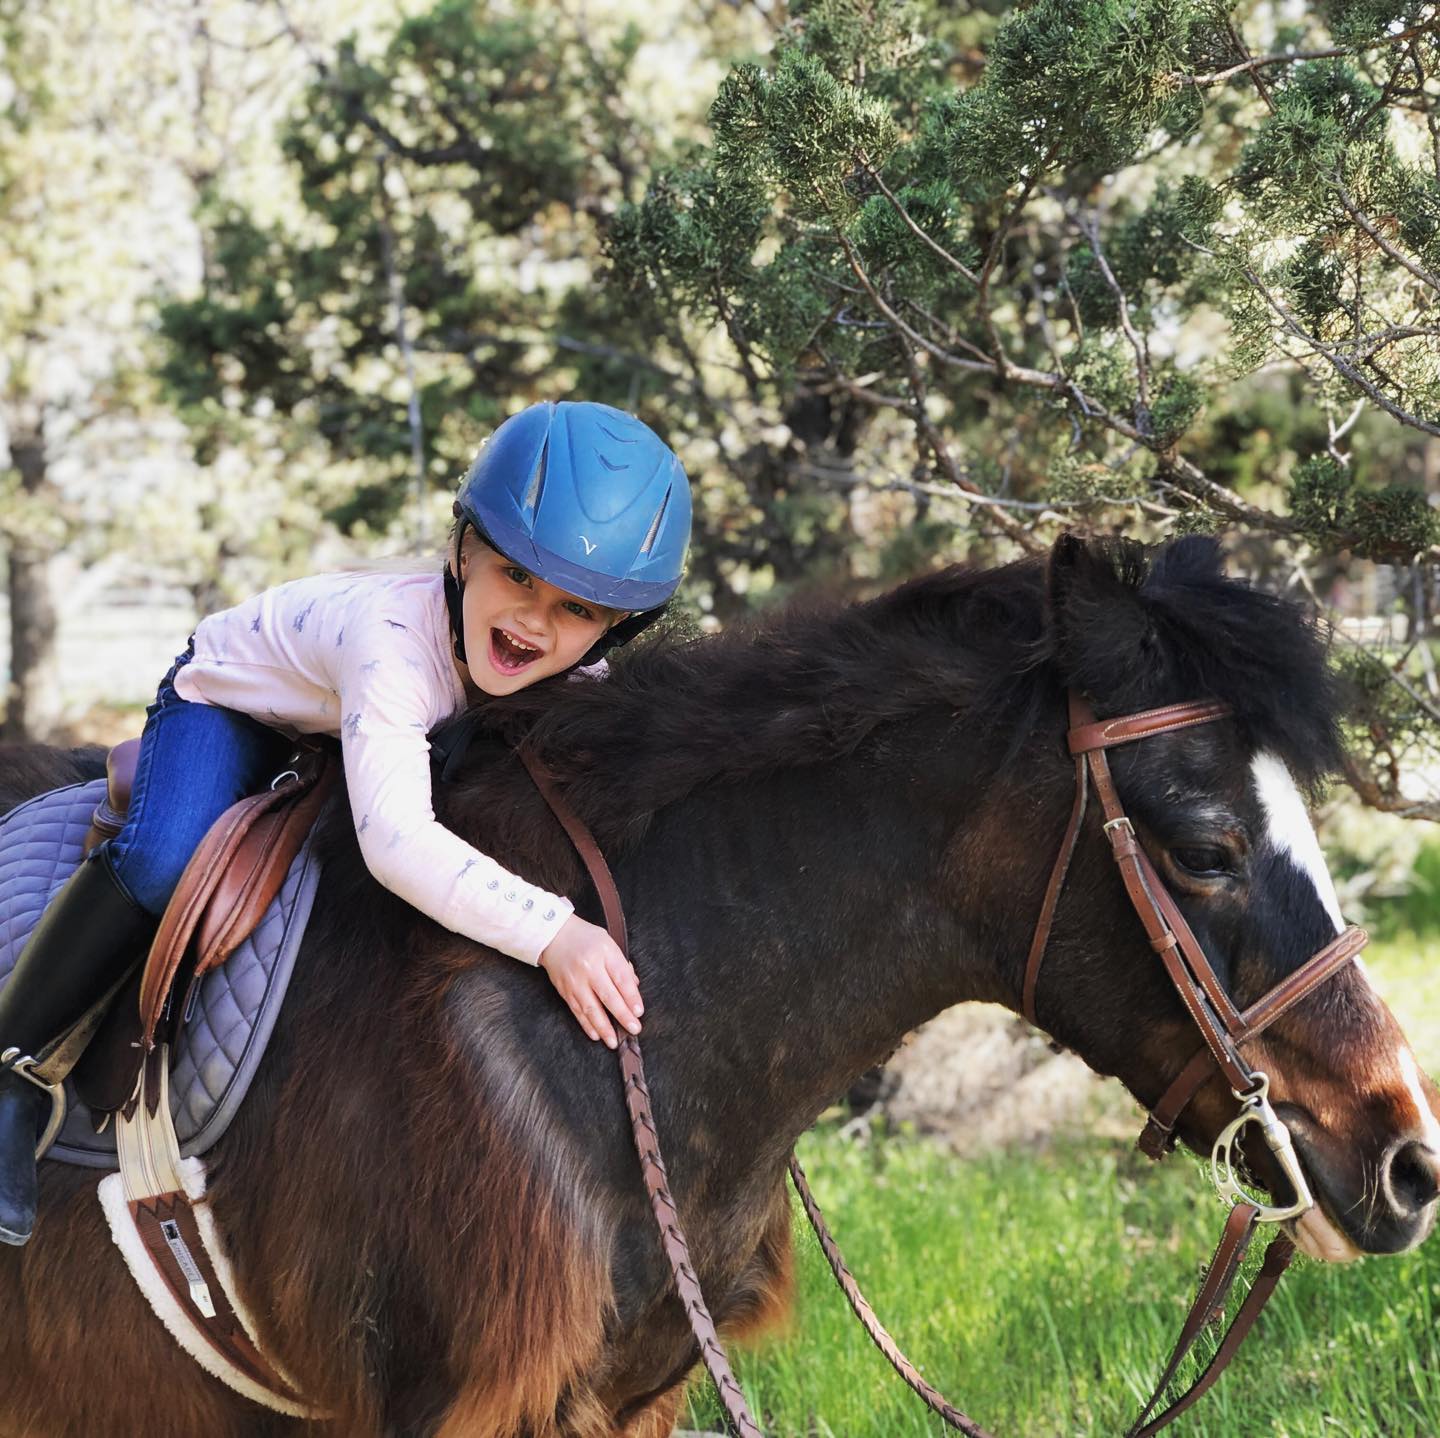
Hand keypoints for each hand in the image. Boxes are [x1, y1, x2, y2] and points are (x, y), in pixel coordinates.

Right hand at [539, 915, 643, 1047]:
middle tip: (634, 1029)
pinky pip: (577, 1011)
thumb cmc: (586, 938)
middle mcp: (589, 968)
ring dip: (603, 1027)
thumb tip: (634, 989)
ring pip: (591, 1008)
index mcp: (604, 953)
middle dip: (622, 1015)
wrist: (554, 935)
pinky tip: (595, 1035)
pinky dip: (586, 1025)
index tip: (639, 1011)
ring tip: (613, 1041)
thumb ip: (622, 966)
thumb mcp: (609, 944)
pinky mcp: (564, 991)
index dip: (631, 997)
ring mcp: (575, 981)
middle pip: (608, 996)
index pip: (621, 978)